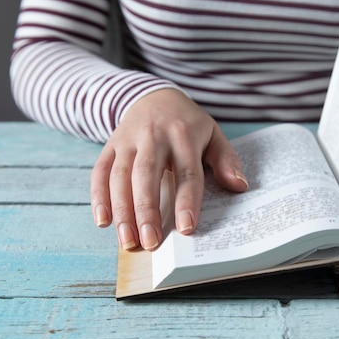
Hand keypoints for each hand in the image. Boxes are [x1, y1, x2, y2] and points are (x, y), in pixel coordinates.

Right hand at [90, 89, 248, 250]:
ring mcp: (128, 140)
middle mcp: (153, 136)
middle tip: (151, 242)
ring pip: (121, 176)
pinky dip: (99, 197)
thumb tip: (239, 186)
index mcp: (184, 135)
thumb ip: (226, 160)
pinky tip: (103, 221)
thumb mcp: (213, 134)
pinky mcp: (110, 145)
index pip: (187, 172)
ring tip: (128, 241)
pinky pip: (100, 171)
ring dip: (122, 210)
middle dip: (147, 210)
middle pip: (147, 175)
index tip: (186, 228)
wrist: (154, 96)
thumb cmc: (188, 123)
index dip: (186, 201)